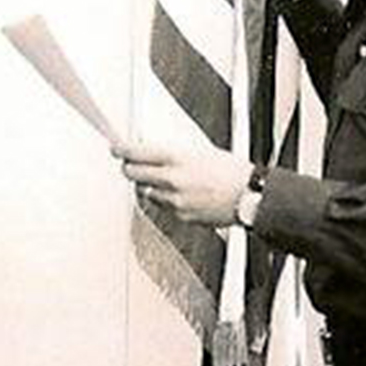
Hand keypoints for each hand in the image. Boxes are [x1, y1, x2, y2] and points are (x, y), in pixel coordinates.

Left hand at [114, 140, 251, 224]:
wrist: (250, 196)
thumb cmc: (233, 172)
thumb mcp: (202, 153)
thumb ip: (175, 155)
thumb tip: (156, 154)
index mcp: (178, 159)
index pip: (137, 153)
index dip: (122, 151)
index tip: (116, 149)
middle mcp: (172, 180)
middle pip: (134, 175)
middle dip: (130, 169)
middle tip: (129, 165)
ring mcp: (175, 201)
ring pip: (147, 192)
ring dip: (149, 186)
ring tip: (163, 181)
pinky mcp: (181, 216)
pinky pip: (164, 207)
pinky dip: (165, 201)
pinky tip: (178, 195)